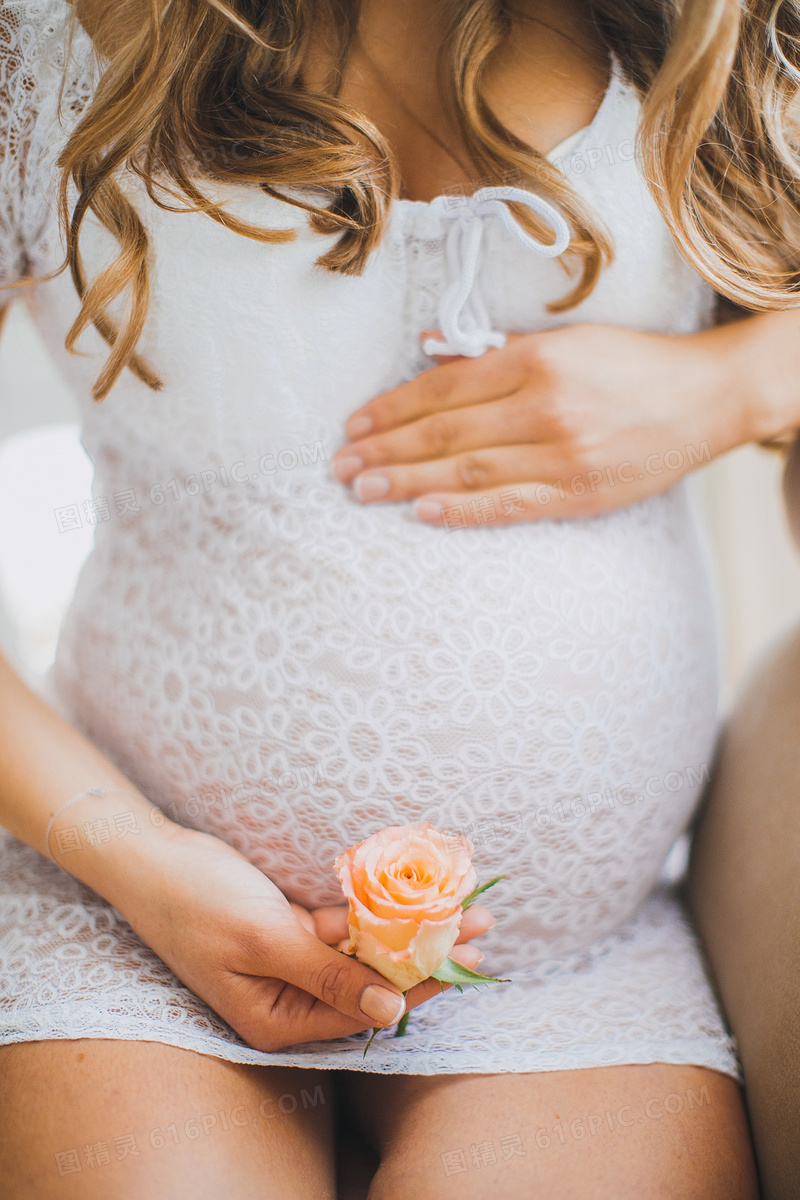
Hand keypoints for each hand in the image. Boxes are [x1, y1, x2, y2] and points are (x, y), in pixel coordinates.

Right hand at [113, 824, 493, 1052]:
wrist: (150, 857)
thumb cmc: (196, 901)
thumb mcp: (265, 940)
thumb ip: (328, 976)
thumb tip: (392, 1010)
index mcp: (276, 1019)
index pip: (363, 1010)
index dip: (417, 985)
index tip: (463, 961)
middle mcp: (287, 998)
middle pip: (369, 980)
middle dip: (424, 953)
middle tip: (480, 926)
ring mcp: (289, 962)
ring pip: (361, 948)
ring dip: (407, 927)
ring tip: (461, 907)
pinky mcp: (289, 929)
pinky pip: (340, 923)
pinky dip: (372, 908)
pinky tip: (410, 893)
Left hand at [331, 321, 751, 523]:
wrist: (706, 400)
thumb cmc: (630, 365)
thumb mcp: (566, 340)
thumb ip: (497, 348)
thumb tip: (429, 349)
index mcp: (536, 361)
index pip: (443, 387)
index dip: (392, 407)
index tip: (354, 423)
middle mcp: (544, 406)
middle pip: (445, 431)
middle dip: (384, 449)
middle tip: (339, 466)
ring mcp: (561, 455)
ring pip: (467, 470)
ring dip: (407, 481)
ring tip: (362, 489)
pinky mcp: (578, 494)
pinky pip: (509, 505)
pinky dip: (462, 511)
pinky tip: (421, 512)